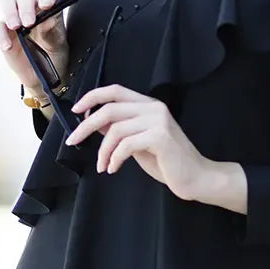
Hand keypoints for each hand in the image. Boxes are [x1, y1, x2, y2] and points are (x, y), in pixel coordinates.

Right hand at [0, 0, 68, 92]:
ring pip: (7, 3)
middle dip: (26, 7)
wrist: (42, 75)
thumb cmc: (54, 55)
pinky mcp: (5, 32)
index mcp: (50, 9)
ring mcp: (16, 18)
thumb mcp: (58, 45)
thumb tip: (48, 20)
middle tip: (29, 22)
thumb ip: (52, 32)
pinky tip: (8, 45)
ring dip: (10, 13)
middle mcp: (32, 9)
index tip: (46, 5)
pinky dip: (1, 35)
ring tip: (16, 27)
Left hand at [67, 83, 211, 199]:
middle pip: (110, 109)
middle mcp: (154, 108)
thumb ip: (120, 130)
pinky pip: (126, 145)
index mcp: (149, 105)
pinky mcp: (160, 138)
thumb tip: (94, 123)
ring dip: (102, 151)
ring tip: (103, 166)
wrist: (197, 177)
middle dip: (86, 125)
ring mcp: (159, 121)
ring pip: (115, 130)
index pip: (115, 91)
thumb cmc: (168, 162)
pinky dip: (114, 158)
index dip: (92, 97)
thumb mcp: (138, 143)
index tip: (75, 110)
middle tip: (73, 140)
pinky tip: (113, 169)